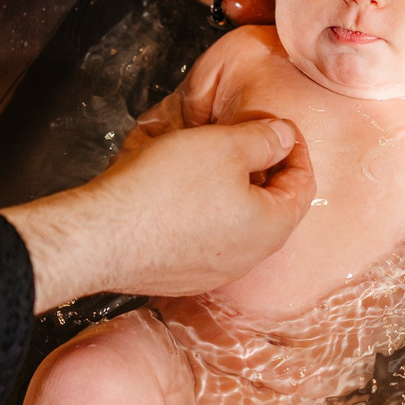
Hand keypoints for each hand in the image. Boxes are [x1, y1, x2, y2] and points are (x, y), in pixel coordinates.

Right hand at [2, 116, 313, 311]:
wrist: (101, 236)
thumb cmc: (164, 190)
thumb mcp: (224, 145)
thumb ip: (264, 139)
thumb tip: (284, 138)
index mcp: (271, 228)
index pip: (303, 185)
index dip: (294, 148)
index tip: (276, 128)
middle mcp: (249, 258)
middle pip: (271, 205)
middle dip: (261, 168)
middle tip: (240, 138)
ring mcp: (214, 272)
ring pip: (236, 223)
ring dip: (230, 190)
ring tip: (206, 160)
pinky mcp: (180, 276)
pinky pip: (204, 239)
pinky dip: (203, 212)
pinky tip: (179, 192)